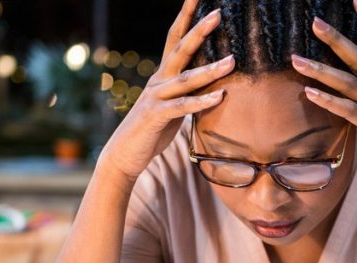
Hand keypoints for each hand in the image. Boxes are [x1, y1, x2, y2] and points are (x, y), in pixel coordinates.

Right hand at [96, 0, 234, 181]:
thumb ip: (189, 93)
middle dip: (199, 30)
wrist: (124, 153)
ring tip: (232, 61)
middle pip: (180, 49)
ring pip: (185, 79)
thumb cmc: (152, 130)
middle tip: (217, 13)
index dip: (186, 17)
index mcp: (163, 75)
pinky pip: (182, 107)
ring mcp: (156, 97)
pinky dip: (201, 101)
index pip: (176, 39)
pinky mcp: (156, 116)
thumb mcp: (173, 107)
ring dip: (210, 70)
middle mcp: (159, 80)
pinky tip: (219, 96)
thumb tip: (216, 86)